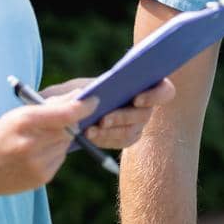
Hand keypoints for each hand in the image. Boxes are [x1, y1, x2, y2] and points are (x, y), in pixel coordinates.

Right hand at [0, 91, 98, 196]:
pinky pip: (59, 159)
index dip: (84, 106)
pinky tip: (36, 153)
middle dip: (72, 120)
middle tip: (70, 113)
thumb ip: (48, 107)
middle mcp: (32, 144)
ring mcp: (37, 164)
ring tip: (40, 137)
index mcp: (24, 121)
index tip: (94, 99)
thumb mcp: (16, 115)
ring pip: (66, 144)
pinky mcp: (41, 178)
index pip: (67, 113)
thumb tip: (79, 98)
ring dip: (62, 138)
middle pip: (70, 128)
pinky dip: (54, 152)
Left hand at [46, 77, 175, 149]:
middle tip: (104, 119)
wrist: (59, 115)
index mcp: (137, 82)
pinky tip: (90, 137)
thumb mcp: (67, 90)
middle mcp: (141, 102)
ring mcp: (133, 122)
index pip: (164, 90)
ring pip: (133, 131)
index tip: (136, 98)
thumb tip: (90, 95)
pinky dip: (107, 139)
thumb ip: (77, 93)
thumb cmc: (66, 96)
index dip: (155, 94)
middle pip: (145, 114)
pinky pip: (122, 142)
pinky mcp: (123, 137)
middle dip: (124, 116)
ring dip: (113, 131)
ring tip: (90, 131)